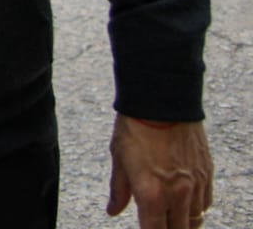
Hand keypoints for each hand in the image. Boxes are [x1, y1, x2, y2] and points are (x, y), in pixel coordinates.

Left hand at [107, 114, 212, 228]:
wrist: (161, 102)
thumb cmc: (135, 128)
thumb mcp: (119, 159)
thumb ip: (119, 190)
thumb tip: (113, 210)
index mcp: (151, 194)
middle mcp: (177, 195)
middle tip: (159, 225)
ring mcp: (195, 185)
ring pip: (195, 220)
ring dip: (184, 224)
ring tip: (174, 222)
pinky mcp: (206, 173)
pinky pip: (206, 203)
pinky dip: (197, 210)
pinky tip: (188, 206)